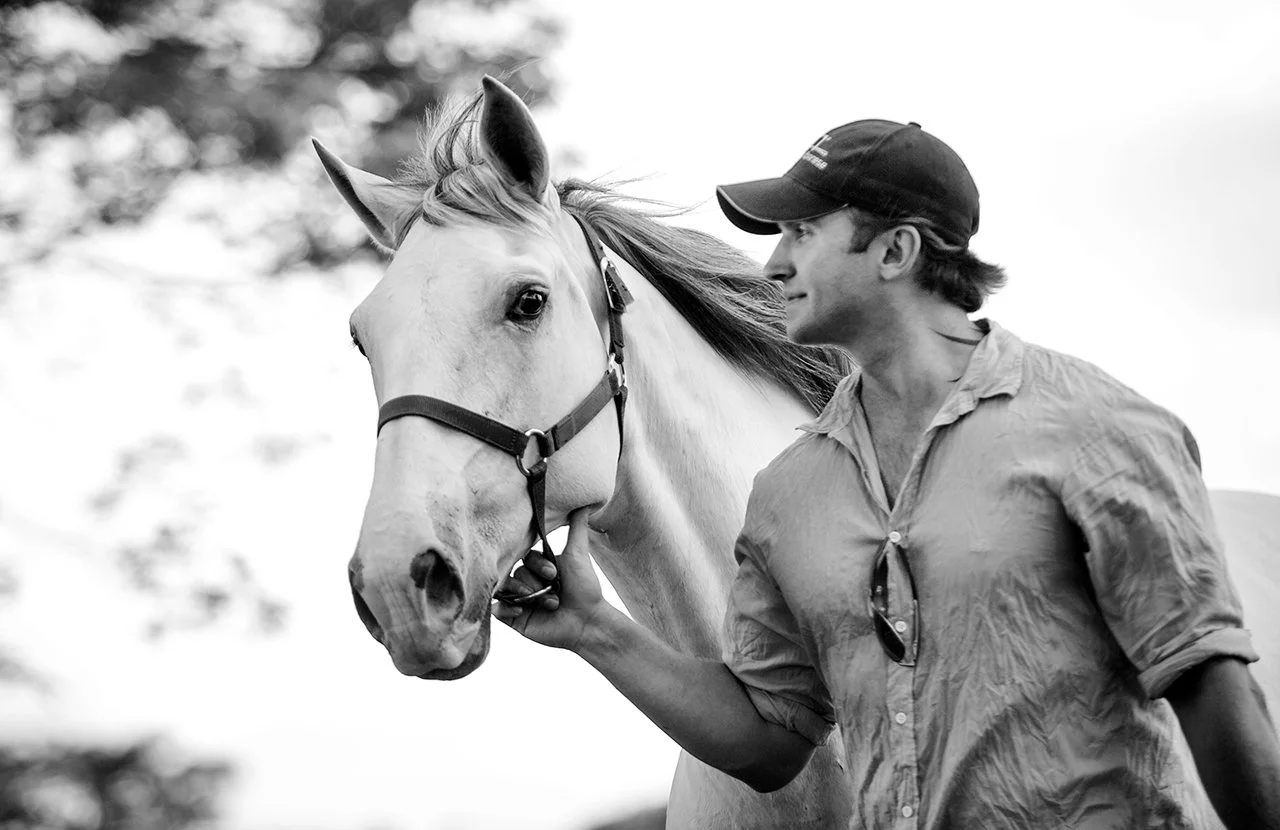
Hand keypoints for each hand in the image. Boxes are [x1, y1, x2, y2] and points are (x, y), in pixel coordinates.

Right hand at [492, 508, 606, 651]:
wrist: (587, 622)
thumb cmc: (585, 588)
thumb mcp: (579, 553)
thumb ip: (577, 527)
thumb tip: (585, 502)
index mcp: (539, 567)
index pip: (525, 557)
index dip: (537, 564)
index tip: (554, 572)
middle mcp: (527, 582)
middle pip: (513, 572)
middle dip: (531, 581)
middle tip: (551, 589)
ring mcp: (519, 600)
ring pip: (505, 589)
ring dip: (523, 594)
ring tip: (543, 603)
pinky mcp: (514, 619)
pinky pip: (497, 610)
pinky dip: (507, 608)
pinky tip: (522, 611)